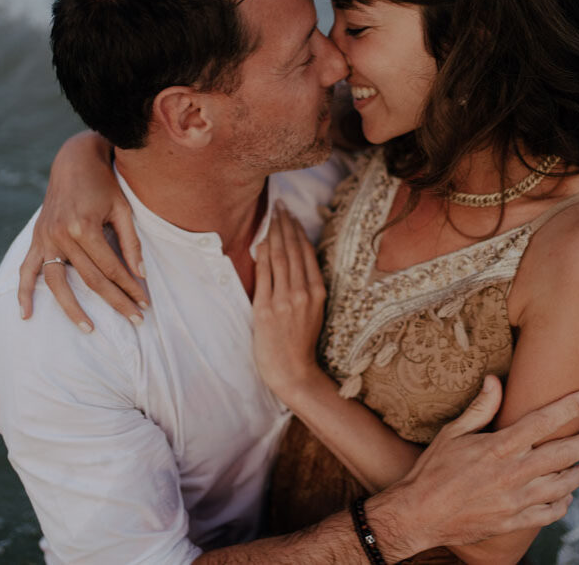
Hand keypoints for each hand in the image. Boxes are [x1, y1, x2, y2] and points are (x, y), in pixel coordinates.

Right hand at [17, 132, 148, 330]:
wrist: (73, 161)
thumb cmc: (104, 184)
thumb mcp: (123, 209)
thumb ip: (131, 243)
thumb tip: (140, 275)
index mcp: (84, 227)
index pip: (111, 268)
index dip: (130, 288)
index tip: (145, 303)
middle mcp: (61, 235)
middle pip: (91, 280)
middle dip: (115, 301)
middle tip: (135, 320)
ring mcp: (45, 238)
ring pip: (58, 283)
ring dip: (73, 309)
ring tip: (89, 329)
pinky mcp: (37, 238)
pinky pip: (27, 270)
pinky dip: (24, 292)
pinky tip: (27, 314)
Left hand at [252, 205, 325, 395]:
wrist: (292, 371)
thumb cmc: (299, 342)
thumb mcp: (311, 310)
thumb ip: (303, 284)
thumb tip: (288, 256)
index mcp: (317, 292)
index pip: (307, 253)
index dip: (298, 231)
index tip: (292, 215)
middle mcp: (303, 293)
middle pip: (293, 250)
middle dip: (286, 225)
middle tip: (280, 205)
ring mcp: (285, 300)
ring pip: (280, 258)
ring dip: (275, 233)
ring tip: (273, 216)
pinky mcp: (266, 309)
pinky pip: (265, 275)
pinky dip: (263, 256)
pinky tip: (261, 241)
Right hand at [370, 377, 578, 555]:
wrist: (419, 515)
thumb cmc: (432, 469)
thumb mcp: (452, 433)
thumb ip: (479, 408)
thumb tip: (495, 380)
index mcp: (499, 447)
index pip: (543, 421)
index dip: (569, 407)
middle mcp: (514, 473)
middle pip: (564, 453)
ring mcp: (517, 500)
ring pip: (564, 485)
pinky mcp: (515, 522)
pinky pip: (550, 512)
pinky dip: (563, 501)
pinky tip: (566, 494)